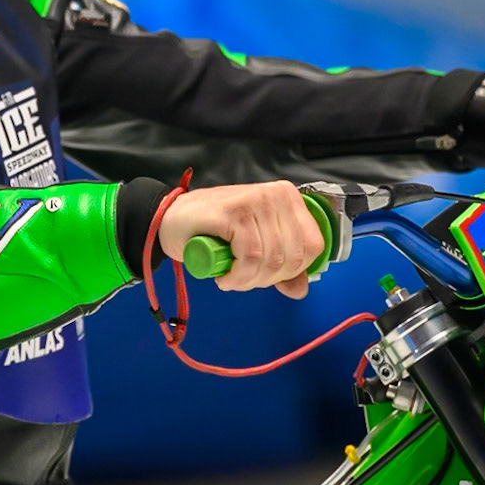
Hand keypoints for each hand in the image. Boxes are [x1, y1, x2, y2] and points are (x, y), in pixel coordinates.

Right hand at [157, 181, 324, 297]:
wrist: (170, 220)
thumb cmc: (212, 230)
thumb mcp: (254, 245)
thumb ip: (280, 266)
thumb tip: (300, 290)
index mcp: (287, 198)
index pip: (313, 245)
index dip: (292, 271)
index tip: (268, 276)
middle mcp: (276, 194)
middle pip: (294, 256)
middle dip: (268, 279)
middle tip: (244, 279)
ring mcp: (256, 200)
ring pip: (272, 259)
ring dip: (250, 281)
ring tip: (232, 278)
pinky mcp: (235, 212)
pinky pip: (250, 258)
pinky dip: (238, 276)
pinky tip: (225, 276)